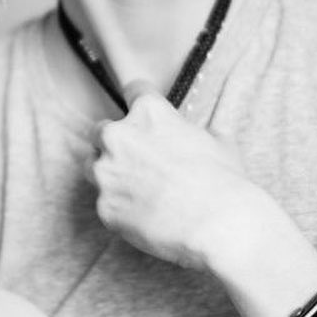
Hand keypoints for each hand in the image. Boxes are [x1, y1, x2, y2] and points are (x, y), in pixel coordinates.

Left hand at [89, 81, 260, 269]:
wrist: (216, 226)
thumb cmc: (223, 182)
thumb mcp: (219, 143)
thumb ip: (199, 132)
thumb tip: (203, 134)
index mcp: (148, 113)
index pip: (133, 90)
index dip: (140, 101)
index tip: (142, 111)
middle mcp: (119, 137)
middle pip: (101, 130)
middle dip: (116, 143)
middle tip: (137, 160)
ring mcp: (107, 174)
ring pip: (92, 166)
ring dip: (108, 173)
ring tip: (136, 189)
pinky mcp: (104, 208)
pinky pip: (105, 203)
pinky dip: (120, 208)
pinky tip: (144, 216)